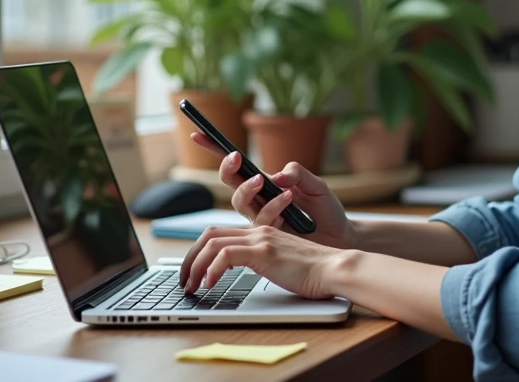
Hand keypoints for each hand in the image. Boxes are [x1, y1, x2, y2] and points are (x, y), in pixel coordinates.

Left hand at [178, 224, 339, 298]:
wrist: (333, 268)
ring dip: (194, 267)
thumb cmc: (314, 271)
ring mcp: (260, 239)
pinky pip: (224, 256)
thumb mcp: (281, 263)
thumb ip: (263, 260)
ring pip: (211, 244)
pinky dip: (211, 270)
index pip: (219, 233)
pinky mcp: (263, 251)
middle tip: (184, 281)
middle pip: (209, 235)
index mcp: (262, 232)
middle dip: (189, 258)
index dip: (199, 252)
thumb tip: (244, 272)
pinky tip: (211, 285)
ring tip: (192, 287)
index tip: (192, 272)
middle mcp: (258, 231)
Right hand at [191, 132, 355, 249]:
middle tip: (236, 157)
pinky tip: (289, 198)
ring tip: (262, 180)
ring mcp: (262, 219)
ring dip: (248, 188)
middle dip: (228, 169)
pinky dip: (274, 206)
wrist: (341, 237)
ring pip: (239, 203)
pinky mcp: (268, 236)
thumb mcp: (316, 184)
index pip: (238, 168)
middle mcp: (260, 202)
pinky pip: (261, 220)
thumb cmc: (327, 211)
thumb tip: (275, 176)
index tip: (199, 134)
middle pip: (231, 185)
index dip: (217, 152)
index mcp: (267, 185)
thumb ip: (298, 173)